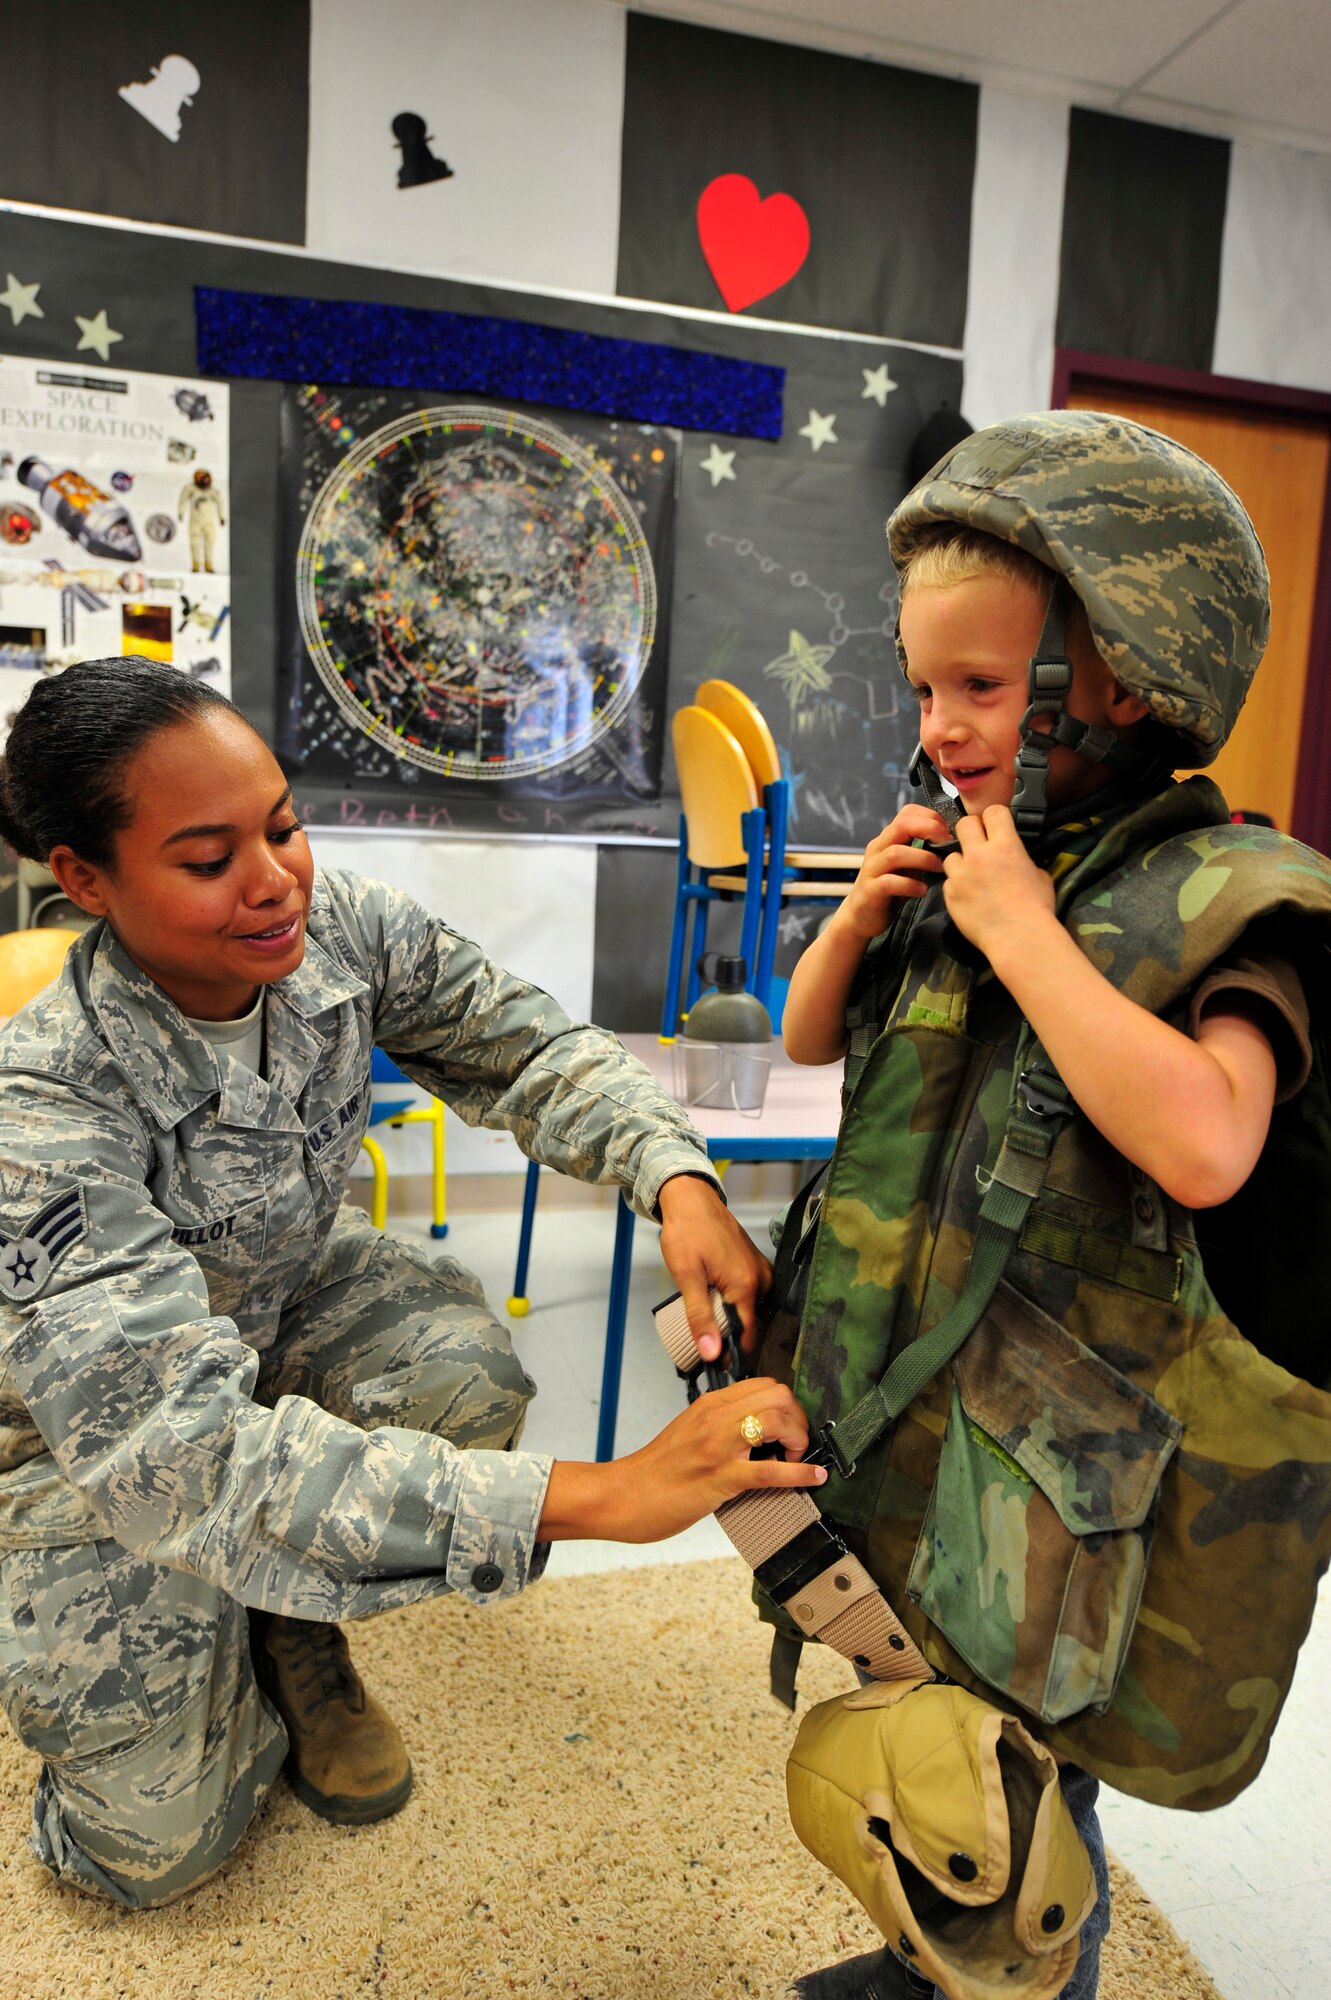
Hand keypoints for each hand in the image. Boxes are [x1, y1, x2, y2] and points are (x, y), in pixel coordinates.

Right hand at [540, 1378, 825, 1543]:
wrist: (622, 1495)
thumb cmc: (653, 1472)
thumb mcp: (688, 1433)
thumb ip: (719, 1426)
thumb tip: (755, 1435)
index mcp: (708, 1405)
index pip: (764, 1384)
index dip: (787, 1404)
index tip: (790, 1426)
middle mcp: (715, 1418)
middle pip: (778, 1395)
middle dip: (799, 1418)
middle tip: (797, 1444)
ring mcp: (718, 1446)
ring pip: (777, 1420)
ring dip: (800, 1438)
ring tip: (798, 1458)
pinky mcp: (720, 1478)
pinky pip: (770, 1470)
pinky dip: (800, 1473)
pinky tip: (814, 1477)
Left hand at [656, 1173, 771, 1357]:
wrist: (691, 1199)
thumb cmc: (687, 1232)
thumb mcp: (687, 1277)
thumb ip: (700, 1316)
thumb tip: (712, 1352)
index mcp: (746, 1287)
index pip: (749, 1336)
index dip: (734, 1354)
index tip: (718, 1365)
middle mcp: (761, 1279)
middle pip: (752, 1324)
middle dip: (734, 1338)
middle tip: (709, 1346)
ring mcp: (760, 1270)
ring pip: (752, 1309)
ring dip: (734, 1321)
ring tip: (711, 1326)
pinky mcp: (755, 1263)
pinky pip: (751, 1294)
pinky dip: (737, 1304)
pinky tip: (718, 1304)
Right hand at [828, 805, 952, 943]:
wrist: (862, 916)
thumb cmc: (889, 890)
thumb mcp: (907, 866)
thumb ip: (922, 852)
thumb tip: (950, 845)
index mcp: (888, 839)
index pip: (908, 813)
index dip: (931, 818)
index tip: (948, 833)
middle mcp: (878, 849)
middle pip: (902, 825)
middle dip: (929, 830)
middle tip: (947, 844)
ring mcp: (872, 869)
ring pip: (896, 853)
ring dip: (923, 858)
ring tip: (940, 868)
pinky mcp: (871, 891)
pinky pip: (889, 883)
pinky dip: (910, 885)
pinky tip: (922, 890)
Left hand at [941, 804, 1056, 962]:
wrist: (1019, 938)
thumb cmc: (1036, 909)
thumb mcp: (1039, 875)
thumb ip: (1022, 860)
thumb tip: (1017, 860)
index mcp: (1006, 845)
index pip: (993, 811)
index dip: (995, 818)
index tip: (997, 826)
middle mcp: (979, 855)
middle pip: (964, 824)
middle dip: (972, 831)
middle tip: (979, 844)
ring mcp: (961, 875)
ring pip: (951, 855)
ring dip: (961, 862)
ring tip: (972, 876)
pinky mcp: (950, 895)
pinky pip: (949, 882)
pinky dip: (957, 886)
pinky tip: (969, 897)